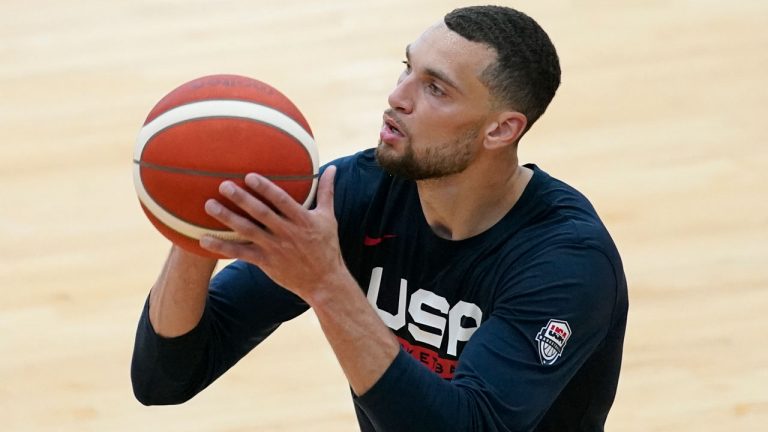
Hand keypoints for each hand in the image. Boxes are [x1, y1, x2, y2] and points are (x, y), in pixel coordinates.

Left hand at [200, 166, 345, 299]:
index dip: (265, 188)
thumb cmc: (326, 246)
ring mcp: (275, 248)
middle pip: (261, 213)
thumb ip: (327, 192)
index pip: (281, 200)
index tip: (249, 176)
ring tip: (209, 205)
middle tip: (223, 185)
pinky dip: (222, 247)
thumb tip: (332, 168)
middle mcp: (287, 232)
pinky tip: (204, 239)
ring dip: (227, 218)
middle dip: (242, 199)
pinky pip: (240, 253)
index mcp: (302, 219)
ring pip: (248, 231)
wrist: (324, 281)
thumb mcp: (328, 217)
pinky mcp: (266, 262)